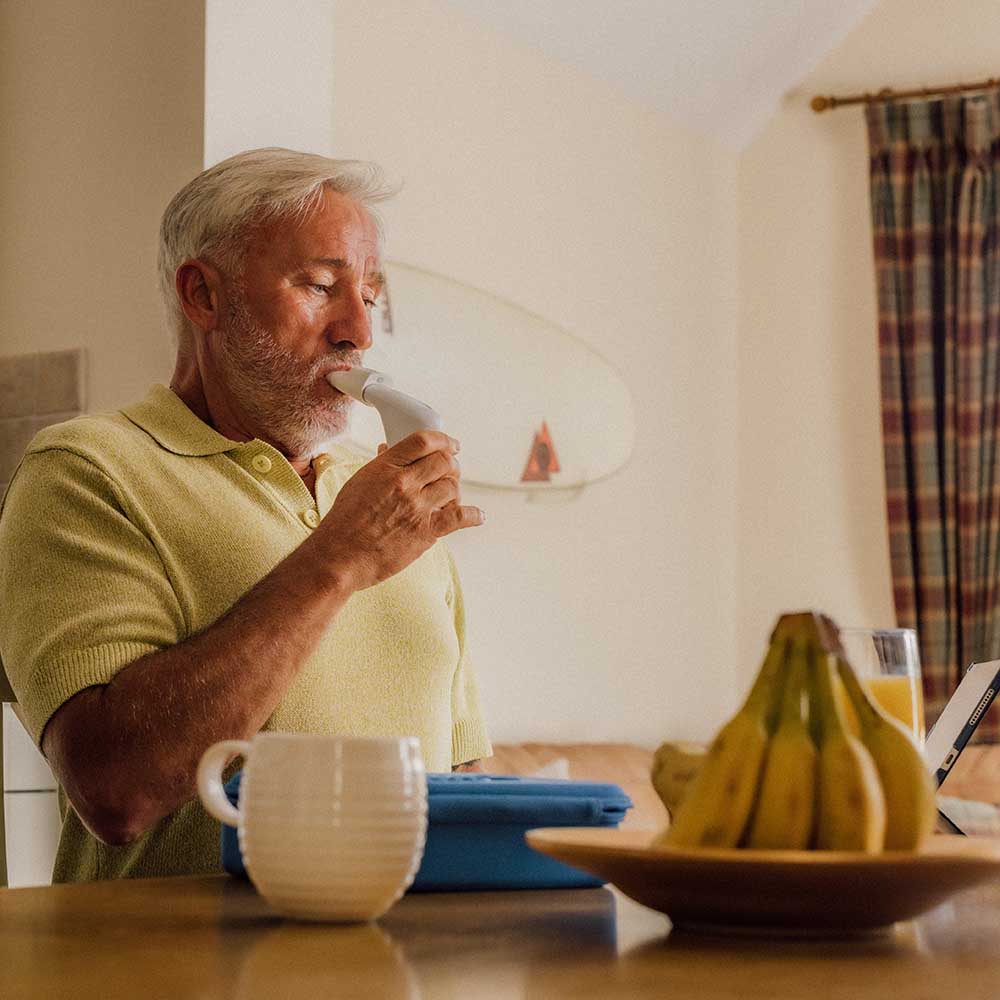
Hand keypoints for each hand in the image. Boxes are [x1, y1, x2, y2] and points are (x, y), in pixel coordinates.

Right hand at [319, 431, 483, 589]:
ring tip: (450, 494)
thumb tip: (389, 448)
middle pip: (444, 461)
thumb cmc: (344, 521)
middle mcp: (404, 484)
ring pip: (453, 486)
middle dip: (452, 464)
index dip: (443, 440)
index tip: (451, 445)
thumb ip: (380, 465)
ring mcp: (416, 507)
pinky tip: (477, 516)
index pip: (423, 440)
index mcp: (385, 467)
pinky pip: (459, 517)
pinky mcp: (425, 532)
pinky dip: (472, 515)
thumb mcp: (359, 482)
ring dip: (455, 489)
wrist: (340, 556)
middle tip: (451, 471)